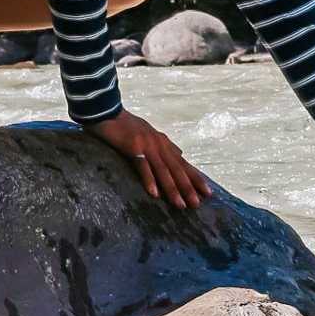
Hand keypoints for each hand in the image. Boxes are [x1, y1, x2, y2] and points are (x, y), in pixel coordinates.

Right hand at [88, 111, 212, 209]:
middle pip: (177, 169)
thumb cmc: (126, 125)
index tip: (207, 193)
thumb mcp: (150, 134)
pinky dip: (149, 180)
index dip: (196, 178)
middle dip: (188, 188)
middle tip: (196, 205)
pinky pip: (143, 166)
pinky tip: (154, 194)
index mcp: (164, 143)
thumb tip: (180, 155)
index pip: (183, 164)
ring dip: (172, 189)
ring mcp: (147, 145)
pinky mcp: (133, 147)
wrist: (107, 110)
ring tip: (180, 204)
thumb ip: (165, 146)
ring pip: (163, 170)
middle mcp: (160, 144)